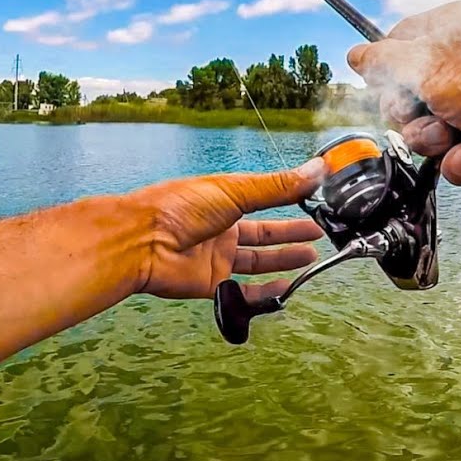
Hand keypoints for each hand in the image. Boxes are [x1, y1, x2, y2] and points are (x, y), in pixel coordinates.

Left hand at [128, 158, 327, 301]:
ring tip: (311, 256)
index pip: (264, 199)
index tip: (315, 200)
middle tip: (319, 232)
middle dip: (291, 233)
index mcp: (223, 199)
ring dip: (284, 259)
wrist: (141, 242)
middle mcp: (221, 227)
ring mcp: (216, 256)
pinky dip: (266, 291)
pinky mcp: (211, 283)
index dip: (289, 201)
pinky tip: (285, 287)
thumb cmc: (177, 208)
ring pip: (257, 260)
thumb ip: (278, 186)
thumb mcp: (235, 191)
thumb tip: (316, 169)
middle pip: (263, 233)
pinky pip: (244, 290)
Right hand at [346, 1, 460, 188]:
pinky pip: (456, 156)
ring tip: (460, 142)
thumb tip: (356, 56)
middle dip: (411, 119)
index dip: (386, 77)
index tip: (393, 89)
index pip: (392, 49)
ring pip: (428, 133)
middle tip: (431, 117)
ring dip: (436, 146)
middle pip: (405, 98)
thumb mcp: (433, 66)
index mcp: (448, 31)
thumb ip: (385, 62)